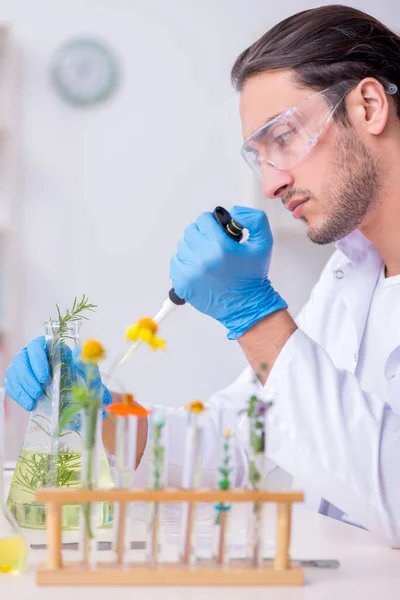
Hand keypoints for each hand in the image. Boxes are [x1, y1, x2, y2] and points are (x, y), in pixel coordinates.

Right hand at [3, 336, 111, 415]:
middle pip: (20, 359)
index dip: (37, 359)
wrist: (76, 396)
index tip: (45, 377)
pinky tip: (29, 404)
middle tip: (38, 391)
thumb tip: (78, 352)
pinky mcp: (18, 381)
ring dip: (22, 387)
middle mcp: (32, 355)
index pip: (36, 345)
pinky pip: (10, 385)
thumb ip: (84, 362)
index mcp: (49, 347)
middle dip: (28, 376)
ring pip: (13, 372)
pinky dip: (18, 395)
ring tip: (35, 399)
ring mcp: (23, 368)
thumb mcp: (87, 371)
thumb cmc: (80, 378)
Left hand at [170, 205, 286, 339]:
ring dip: (193, 248)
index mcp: (220, 247)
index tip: (219, 233)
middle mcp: (202, 259)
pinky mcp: (182, 283)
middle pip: (191, 231)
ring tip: (208, 258)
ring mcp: (190, 272)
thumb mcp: (264, 242)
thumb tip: (234, 212)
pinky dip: (185, 263)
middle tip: (214, 246)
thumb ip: (255, 219)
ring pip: (182, 245)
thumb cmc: (253, 276)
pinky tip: (199, 268)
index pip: (203, 219)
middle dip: (202, 235)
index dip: (213, 224)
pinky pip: (175, 262)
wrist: (246, 305)